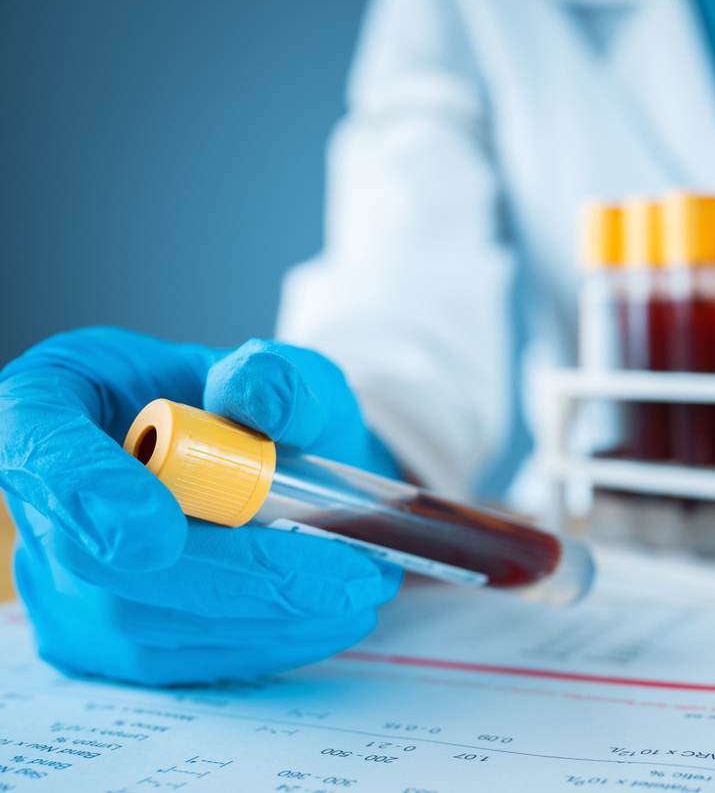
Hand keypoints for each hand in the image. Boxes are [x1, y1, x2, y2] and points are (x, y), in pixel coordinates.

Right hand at [0, 327, 402, 684]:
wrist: (267, 467)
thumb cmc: (254, 409)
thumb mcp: (280, 369)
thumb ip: (273, 376)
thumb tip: (260, 403)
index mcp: (53, 403)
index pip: (38, 444)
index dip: (85, 491)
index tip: (159, 533)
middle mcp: (40, 500)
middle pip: (96, 560)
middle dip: (232, 575)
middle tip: (343, 575)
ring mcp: (59, 580)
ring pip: (142, 623)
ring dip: (264, 616)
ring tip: (362, 589)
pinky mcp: (99, 641)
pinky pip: (171, 659)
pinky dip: (261, 643)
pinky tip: (330, 620)